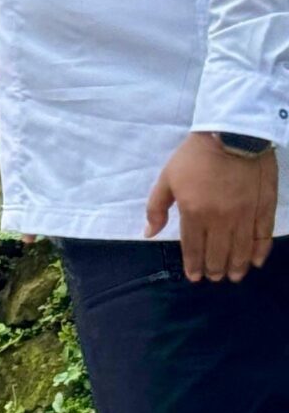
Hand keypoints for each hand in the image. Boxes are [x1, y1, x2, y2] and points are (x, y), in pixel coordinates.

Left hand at [147, 133, 277, 281]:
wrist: (233, 134)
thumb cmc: (195, 156)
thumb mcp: (167, 179)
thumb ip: (156, 208)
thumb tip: (148, 233)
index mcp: (194, 213)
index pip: (193, 248)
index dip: (194, 265)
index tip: (194, 277)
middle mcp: (220, 219)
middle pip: (218, 252)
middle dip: (214, 269)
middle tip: (214, 278)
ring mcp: (245, 214)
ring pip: (241, 249)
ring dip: (237, 265)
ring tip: (234, 276)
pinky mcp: (265, 206)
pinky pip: (263, 235)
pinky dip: (261, 251)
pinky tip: (257, 262)